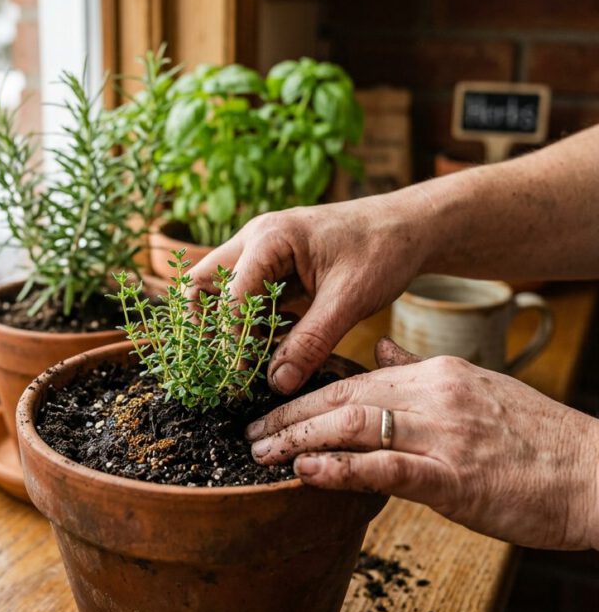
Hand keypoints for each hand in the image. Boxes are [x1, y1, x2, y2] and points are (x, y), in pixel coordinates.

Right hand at [188, 196, 427, 394]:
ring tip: (245, 360)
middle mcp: (256, 238)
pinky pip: (245, 294)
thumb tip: (277, 383)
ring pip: (220, 289)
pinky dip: (249, 322)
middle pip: (203, 281)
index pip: (231, 297)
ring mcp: (262, 250)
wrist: (410, 227)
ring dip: (226, 324)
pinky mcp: (274, 264)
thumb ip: (311, 342)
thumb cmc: (384, 250)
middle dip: (204, 324)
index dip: (233, 342)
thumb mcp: (349, 301)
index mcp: (270, 238)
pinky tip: (270, 347)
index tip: (242, 379)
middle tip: (221, 364)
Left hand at [247, 339, 598, 550]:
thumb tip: (385, 350)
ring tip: (260, 451)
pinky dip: (340, 467)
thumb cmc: (536, 439)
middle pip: (342, 399)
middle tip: (247, 431)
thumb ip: (421, 371)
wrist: (594, 472)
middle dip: (287, 414)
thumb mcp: (478, 388)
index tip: (272, 407)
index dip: (306, 395)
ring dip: (298, 438)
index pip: (355, 380)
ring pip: (354, 426)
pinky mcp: (454, 477)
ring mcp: (443, 434)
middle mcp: (434, 395)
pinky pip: (385, 468)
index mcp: (437, 374)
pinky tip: (306, 469)